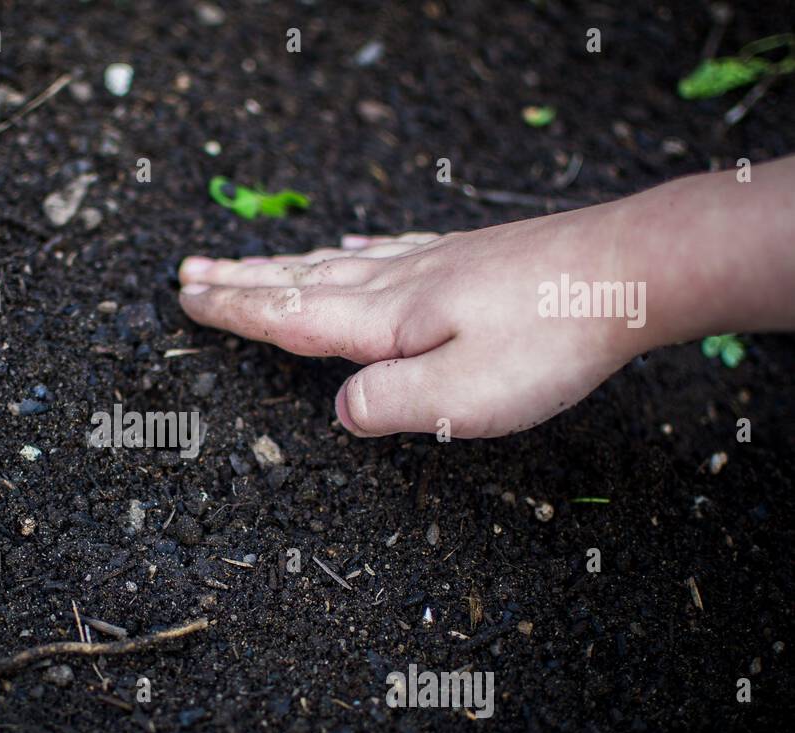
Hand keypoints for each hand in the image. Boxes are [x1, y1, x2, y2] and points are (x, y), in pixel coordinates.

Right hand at [178, 207, 646, 438]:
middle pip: (299, 280)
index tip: (185, 297)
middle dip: (239, 280)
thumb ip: (388, 405)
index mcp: (385, 319)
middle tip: (189, 272)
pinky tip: (351, 244)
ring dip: (281, 265)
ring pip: (336, 262)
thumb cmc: (550, 338)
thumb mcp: (462, 398)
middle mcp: (397, 283)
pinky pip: (388, 250)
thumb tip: (340, 408)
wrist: (628, 269)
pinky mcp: (466, 259)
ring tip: (244, 261)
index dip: (232, 309)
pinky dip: (353, 249)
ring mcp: (432, 265)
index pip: (288, 315)